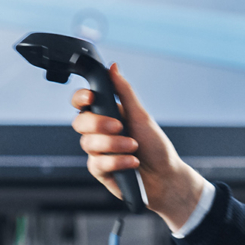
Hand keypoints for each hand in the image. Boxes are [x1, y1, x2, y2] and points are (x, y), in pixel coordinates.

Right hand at [71, 64, 208, 228]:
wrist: (164, 177)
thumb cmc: (155, 146)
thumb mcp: (141, 115)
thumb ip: (124, 92)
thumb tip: (113, 67)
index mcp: (107, 114)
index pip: (82, 102)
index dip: (80, 98)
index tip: (91, 97)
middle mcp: (99, 132)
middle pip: (80, 122)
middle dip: (99, 124)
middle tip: (120, 126)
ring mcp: (98, 152)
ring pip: (88, 143)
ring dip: (114, 144)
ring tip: (133, 147)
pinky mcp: (99, 170)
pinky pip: (97, 163)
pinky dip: (117, 161)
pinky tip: (132, 162)